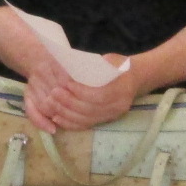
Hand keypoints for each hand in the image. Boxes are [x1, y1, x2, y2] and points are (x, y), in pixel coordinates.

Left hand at [23, 56, 139, 132]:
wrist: (134, 79)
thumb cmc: (120, 66)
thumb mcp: (113, 60)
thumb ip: (101, 63)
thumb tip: (82, 64)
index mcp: (121, 90)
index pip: (99, 95)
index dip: (81, 92)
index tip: (66, 84)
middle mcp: (118, 106)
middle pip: (89, 110)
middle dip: (68, 102)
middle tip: (53, 93)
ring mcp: (111, 116)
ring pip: (85, 120)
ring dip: (65, 113)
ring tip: (51, 103)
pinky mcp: (104, 121)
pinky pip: (85, 126)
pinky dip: (69, 123)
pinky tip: (56, 118)